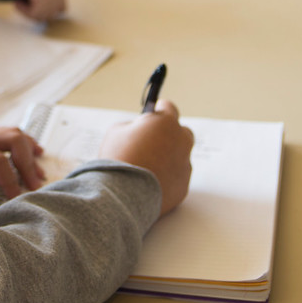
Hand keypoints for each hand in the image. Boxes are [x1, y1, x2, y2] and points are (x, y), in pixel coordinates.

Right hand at [0, 0, 66, 20]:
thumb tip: (37, 6)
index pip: (59, 3)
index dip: (43, 7)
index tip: (29, 4)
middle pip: (54, 12)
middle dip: (37, 12)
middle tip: (22, 4)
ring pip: (44, 15)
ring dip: (29, 12)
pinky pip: (35, 14)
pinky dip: (24, 11)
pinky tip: (16, 0)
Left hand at [0, 125, 45, 204]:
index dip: (8, 178)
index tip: (15, 197)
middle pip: (12, 139)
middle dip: (26, 163)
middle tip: (33, 186)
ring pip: (15, 134)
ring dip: (30, 154)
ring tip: (39, 176)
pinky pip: (12, 134)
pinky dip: (27, 144)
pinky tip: (38, 155)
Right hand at [99, 100, 193, 215]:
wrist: (122, 195)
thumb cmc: (118, 158)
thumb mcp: (117, 131)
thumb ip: (134, 126)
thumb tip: (140, 130)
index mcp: (166, 123)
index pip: (169, 107)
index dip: (159, 109)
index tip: (154, 112)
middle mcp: (181, 142)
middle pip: (181, 132)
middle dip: (168, 134)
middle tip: (150, 142)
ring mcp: (185, 165)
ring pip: (179, 156)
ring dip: (167, 158)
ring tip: (145, 167)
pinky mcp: (183, 186)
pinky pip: (176, 177)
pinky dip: (166, 177)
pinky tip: (149, 182)